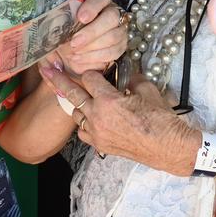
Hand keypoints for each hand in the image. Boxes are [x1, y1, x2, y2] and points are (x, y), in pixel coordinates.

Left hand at [38, 67, 200, 176]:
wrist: (168, 147)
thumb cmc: (161, 119)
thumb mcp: (147, 90)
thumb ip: (130, 79)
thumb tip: (123, 74)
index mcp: (109, 101)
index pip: (89, 78)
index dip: (94, 72)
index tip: (98, 70)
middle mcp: (98, 117)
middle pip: (72, 94)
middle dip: (58, 79)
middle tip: (47, 69)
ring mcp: (97, 133)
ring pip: (76, 114)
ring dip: (77, 103)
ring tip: (74, 95)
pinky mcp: (100, 145)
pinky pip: (83, 131)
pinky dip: (84, 122)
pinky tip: (91, 117)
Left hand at [54, 0, 127, 75]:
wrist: (75, 45)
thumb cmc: (69, 29)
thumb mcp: (64, 21)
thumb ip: (61, 21)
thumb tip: (53, 29)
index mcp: (99, 0)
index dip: (92, 7)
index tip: (80, 18)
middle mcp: (113, 12)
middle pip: (111, 18)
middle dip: (91, 32)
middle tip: (74, 43)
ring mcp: (119, 29)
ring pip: (113, 37)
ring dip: (92, 48)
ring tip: (74, 54)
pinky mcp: (121, 45)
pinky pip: (113, 52)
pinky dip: (95, 58)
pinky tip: (80, 59)